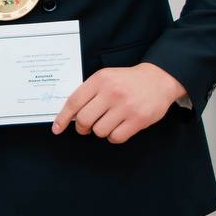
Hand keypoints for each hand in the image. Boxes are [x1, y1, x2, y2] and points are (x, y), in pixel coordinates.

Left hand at [52, 62, 185, 143]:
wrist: (158, 79)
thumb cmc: (126, 81)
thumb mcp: (105, 77)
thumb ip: (88, 92)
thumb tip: (69, 114)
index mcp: (100, 80)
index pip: (74, 101)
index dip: (63, 117)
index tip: (57, 129)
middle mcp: (112, 92)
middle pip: (84, 119)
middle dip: (82, 128)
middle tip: (86, 127)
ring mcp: (126, 106)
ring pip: (99, 131)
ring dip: (100, 131)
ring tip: (107, 123)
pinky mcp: (138, 119)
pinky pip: (116, 137)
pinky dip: (113, 137)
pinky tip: (118, 128)